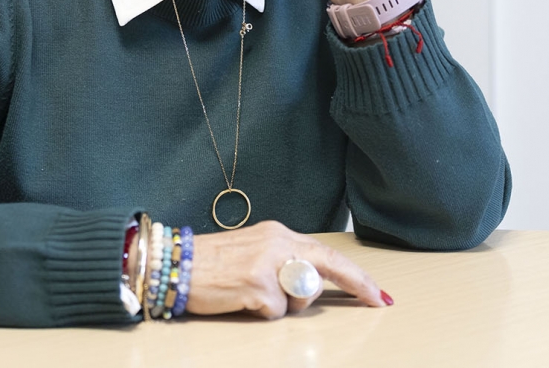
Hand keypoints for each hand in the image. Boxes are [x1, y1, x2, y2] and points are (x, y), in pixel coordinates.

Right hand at [186, 220, 388, 318]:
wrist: (173, 265)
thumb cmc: (209, 264)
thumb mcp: (252, 251)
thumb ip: (282, 262)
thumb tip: (308, 284)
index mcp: (278, 234)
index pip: (325, 252)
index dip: (354, 274)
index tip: (375, 291)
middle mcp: (277, 243)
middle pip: (327, 267)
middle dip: (356, 285)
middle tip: (375, 300)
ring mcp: (267, 264)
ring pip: (301, 296)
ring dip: (285, 305)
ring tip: (255, 296)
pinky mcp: (256, 285)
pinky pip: (275, 312)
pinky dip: (261, 313)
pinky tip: (241, 301)